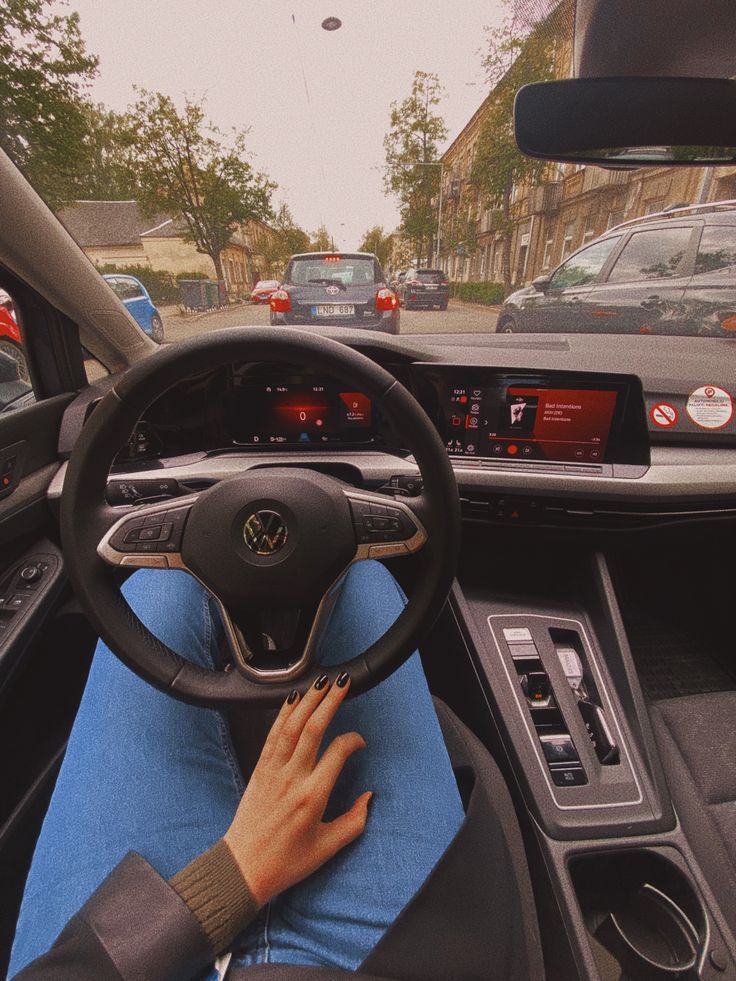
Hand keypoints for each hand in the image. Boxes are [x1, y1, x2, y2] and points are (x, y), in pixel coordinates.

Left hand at [223, 674, 371, 906]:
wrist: (242, 868)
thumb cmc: (285, 863)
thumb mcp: (327, 848)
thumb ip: (354, 821)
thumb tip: (368, 797)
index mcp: (312, 796)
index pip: (338, 752)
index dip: (353, 740)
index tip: (359, 742)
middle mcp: (292, 778)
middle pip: (313, 728)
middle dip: (330, 701)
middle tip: (343, 684)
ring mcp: (273, 771)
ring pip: (291, 726)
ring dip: (308, 700)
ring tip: (322, 682)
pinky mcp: (259, 770)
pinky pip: (273, 734)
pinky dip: (283, 713)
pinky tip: (293, 699)